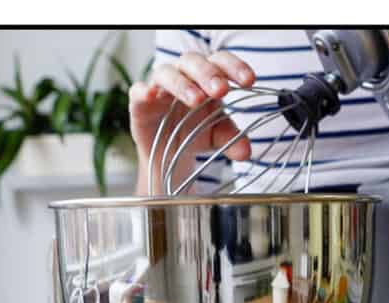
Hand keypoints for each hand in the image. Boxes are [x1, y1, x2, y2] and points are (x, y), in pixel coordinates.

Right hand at [130, 50, 254, 191]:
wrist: (170, 154)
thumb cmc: (196, 132)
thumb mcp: (218, 137)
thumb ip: (233, 140)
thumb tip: (246, 151)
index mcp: (206, 77)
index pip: (220, 62)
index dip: (234, 67)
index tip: (250, 81)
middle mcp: (183, 75)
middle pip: (193, 62)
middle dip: (208, 74)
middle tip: (222, 89)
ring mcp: (160, 87)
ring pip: (168, 73)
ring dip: (182, 84)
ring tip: (196, 100)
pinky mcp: (140, 103)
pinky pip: (138, 91)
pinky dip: (143, 90)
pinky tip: (150, 94)